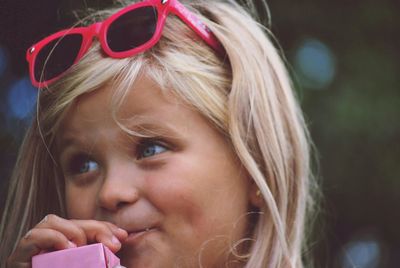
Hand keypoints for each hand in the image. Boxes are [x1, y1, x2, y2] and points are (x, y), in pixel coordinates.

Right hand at [6, 214, 127, 267]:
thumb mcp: (87, 266)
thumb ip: (98, 258)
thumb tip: (119, 243)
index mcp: (65, 247)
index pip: (86, 228)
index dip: (105, 228)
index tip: (123, 236)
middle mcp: (48, 244)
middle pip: (72, 223)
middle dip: (96, 228)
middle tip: (114, 243)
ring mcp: (32, 248)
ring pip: (52, 221)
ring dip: (73, 231)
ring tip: (83, 247)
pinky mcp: (18, 257)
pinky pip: (34, 237)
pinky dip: (53, 238)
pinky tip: (67, 248)